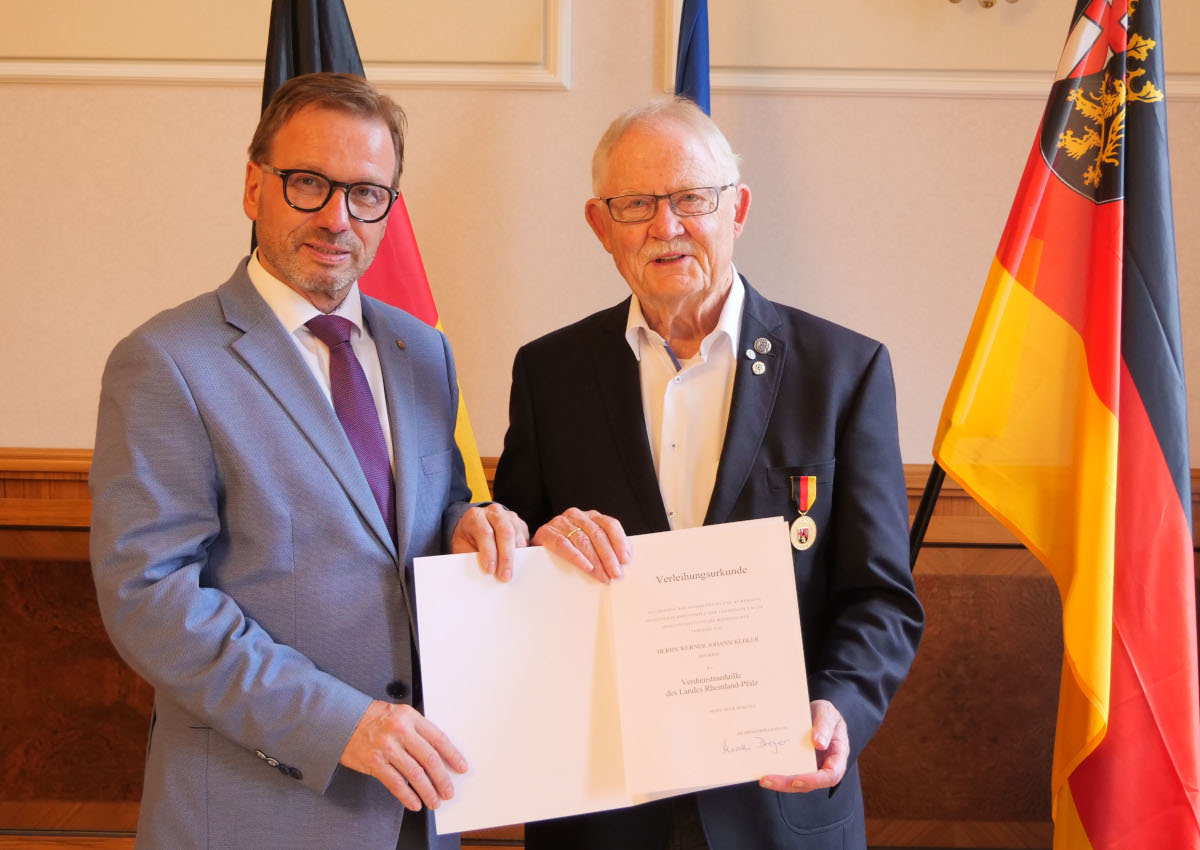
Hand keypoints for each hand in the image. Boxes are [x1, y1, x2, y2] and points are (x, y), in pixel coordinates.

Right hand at [339, 700, 466, 810]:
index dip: (452, 756)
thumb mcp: (400, 714)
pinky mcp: (374, 763)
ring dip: (428, 791)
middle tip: (448, 791)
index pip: (438, 739)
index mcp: (411, 717)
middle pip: (429, 759)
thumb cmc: (373, 717)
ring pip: (415, 774)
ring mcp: (387, 748)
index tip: (461, 767)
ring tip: (435, 801)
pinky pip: (396, 784)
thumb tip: (438, 755)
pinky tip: (415, 803)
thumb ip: (418, 730)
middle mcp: (400, 731)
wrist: (343, 720)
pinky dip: (407, 796)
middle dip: (442, 779)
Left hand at [451, 503, 529, 581]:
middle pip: (505, 532)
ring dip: (516, 556)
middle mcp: (493, 512)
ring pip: (516, 534)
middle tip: (505, 575)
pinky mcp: (519, 522)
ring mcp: (508, 515)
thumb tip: (483, 573)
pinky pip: (524, 537)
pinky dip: (523, 551)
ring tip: (511, 572)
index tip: (490, 570)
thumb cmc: (467, 542)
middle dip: (506, 557)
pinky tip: (517, 562)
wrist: (473, 531)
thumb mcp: (462, 548)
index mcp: (475, 516)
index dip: (489, 552)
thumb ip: (471, 557)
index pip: (485, 532)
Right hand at [532, 508, 630, 583]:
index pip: (609, 524)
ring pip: (583, 540)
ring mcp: (560, 522)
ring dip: (595, 560)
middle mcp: (576, 515)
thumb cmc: (567, 548)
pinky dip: (576, 556)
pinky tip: (586, 567)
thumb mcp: (587, 543)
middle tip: (615, 573)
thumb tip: (622, 562)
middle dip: (608, 556)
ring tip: (602, 576)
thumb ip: (602, 546)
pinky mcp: (546, 533)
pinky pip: (563, 544)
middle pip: (597, 534)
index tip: (625, 559)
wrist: (536, 549)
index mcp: (590, 516)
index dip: (619, 541)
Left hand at [759, 699, 848, 792]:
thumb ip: (825, 725)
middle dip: (788, 784)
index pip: (831, 775)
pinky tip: (763, 769)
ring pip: (797, 782)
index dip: (814, 780)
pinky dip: (777, 773)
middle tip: (767, 780)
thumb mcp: (828, 712)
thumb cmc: (827, 714)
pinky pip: (789, 772)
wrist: (817, 713)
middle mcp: (824, 766)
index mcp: (837, 756)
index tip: (797, 779)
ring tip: (763, 779)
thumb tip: (818, 743)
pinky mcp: (798, 764)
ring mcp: (811, 767)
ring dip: (780, 782)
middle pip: (809, 784)